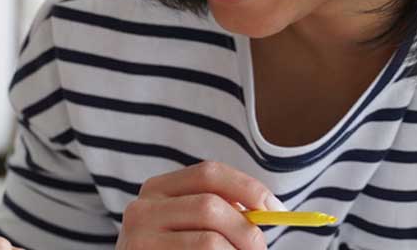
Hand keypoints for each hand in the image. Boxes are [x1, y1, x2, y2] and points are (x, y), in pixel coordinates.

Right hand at [116, 161, 278, 249]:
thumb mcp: (186, 225)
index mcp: (157, 189)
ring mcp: (140, 240)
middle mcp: (142, 209)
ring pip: (209, 242)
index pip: (209, 173)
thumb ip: (216, 211)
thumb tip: (267, 211)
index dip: (249, 188)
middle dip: (247, 231)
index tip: (277, 211)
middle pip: (211, 206)